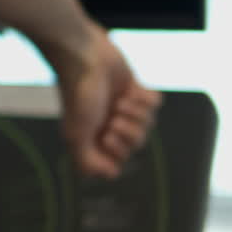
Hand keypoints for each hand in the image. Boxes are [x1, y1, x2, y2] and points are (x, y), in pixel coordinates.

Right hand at [54, 25, 161, 178]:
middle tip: (113, 116)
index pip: (119, 161)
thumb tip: (110, 175)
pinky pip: (155, 103)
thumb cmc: (78, 94)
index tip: (105, 135)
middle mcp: (108, 125)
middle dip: (129, 129)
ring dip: (135, 111)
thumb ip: (87, 161)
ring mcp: (123, 108)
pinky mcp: (134, 90)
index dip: (118, 150)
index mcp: (93, 138)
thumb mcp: (76, 133)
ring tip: (119, 100)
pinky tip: (130, 90)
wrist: (84, 56)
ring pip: (148, 124)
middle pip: (137, 143)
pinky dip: (145, 97)